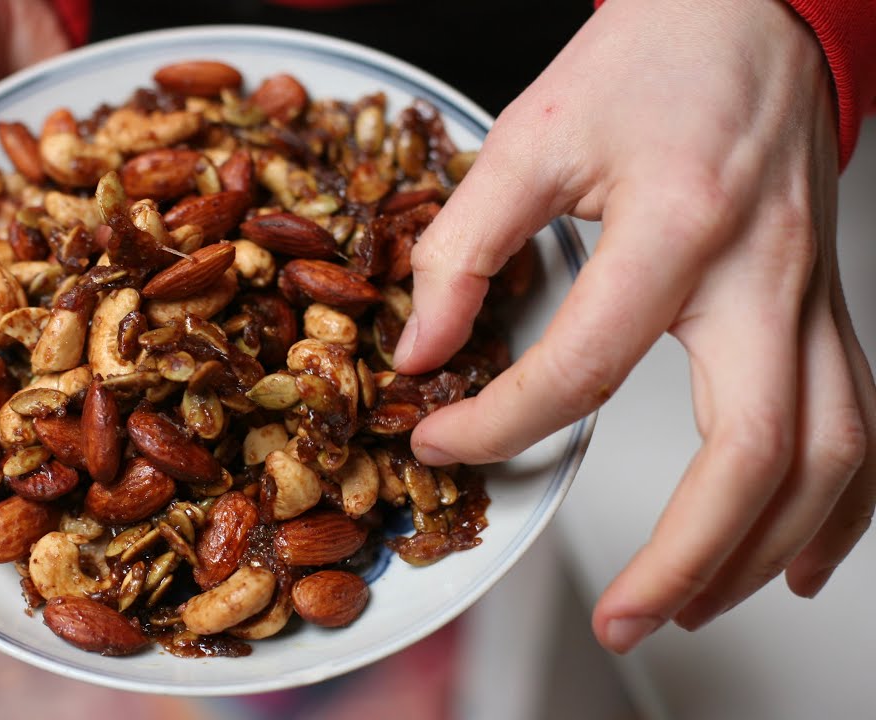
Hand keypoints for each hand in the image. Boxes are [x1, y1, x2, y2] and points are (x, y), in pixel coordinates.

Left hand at [396, 0, 874, 651]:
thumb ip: (466, 243)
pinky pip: (860, 426)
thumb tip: (424, 348)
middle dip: (684, 554)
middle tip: (622, 619)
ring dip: (760, 551)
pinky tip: (794, 558)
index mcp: (679, 224)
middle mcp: (762, 275)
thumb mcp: (532, 135)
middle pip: (754, 446)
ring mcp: (810, 298)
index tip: (444, 438)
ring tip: (689, 609)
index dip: (503, 423)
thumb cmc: (649, 65)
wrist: (748, 19)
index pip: (587, 365)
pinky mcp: (825, 308)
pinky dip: (836, 510)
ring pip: (828, 456)